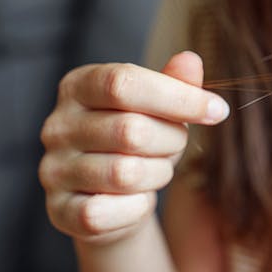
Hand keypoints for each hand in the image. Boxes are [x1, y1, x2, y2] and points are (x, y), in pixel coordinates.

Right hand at [39, 51, 228, 244]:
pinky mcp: (59, 210)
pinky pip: (107, 211)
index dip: (177, 97)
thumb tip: (190, 60)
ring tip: (156, 170)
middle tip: (176, 145)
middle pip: (131, 130)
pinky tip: (138, 198)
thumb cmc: (140, 141)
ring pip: (125, 174)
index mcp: (79, 85)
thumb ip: (176, 83)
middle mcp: (58, 124)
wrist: (114, 197)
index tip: (218, 110)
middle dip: (172, 141)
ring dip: (158, 174)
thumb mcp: (161, 107)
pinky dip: (137, 207)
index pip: (125, 83)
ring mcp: (53, 168)